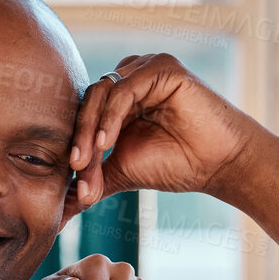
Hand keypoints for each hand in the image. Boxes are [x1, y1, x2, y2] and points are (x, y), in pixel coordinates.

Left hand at [70, 54, 271, 211]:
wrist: (219, 164)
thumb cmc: (177, 165)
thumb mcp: (122, 173)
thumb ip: (91, 182)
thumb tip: (59, 212)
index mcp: (117, 100)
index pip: (82, 116)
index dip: (73, 145)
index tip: (68, 179)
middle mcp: (128, 79)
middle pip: (87, 102)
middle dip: (78, 139)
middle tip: (74, 170)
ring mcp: (144, 70)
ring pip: (101, 93)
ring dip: (90, 130)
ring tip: (87, 161)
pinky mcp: (161, 67)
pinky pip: (124, 89)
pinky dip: (111, 116)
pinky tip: (107, 143)